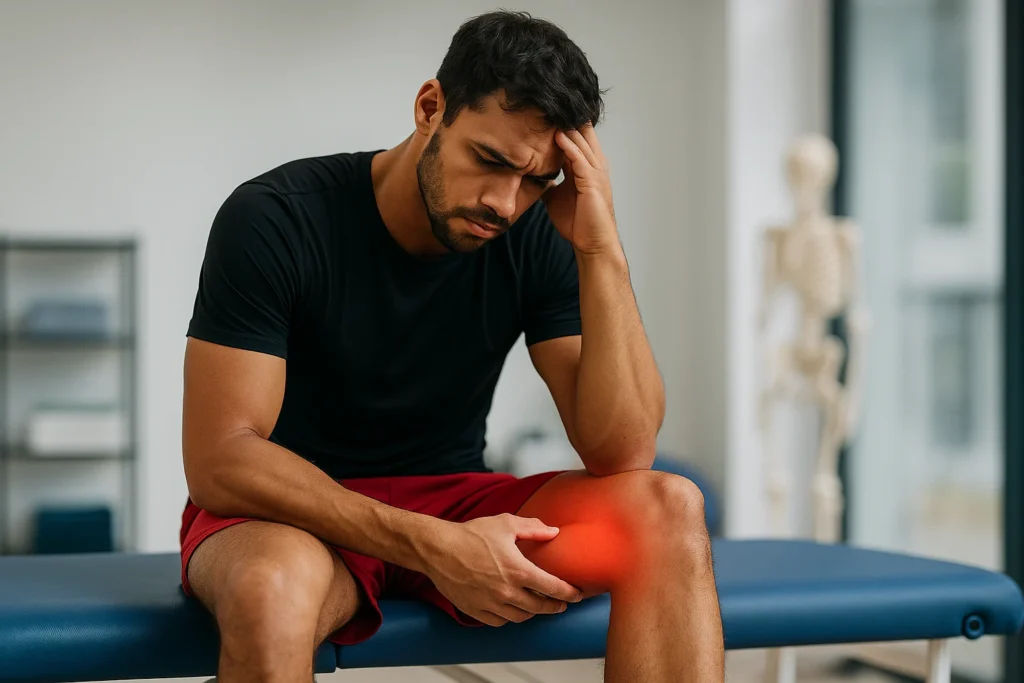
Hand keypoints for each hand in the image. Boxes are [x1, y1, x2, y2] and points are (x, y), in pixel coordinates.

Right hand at [424, 514, 583, 626]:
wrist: (438, 549)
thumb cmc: (471, 534)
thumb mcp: (505, 524)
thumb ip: (533, 528)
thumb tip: (553, 532)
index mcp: (518, 570)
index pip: (553, 588)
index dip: (569, 593)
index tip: (578, 595)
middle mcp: (507, 591)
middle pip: (539, 607)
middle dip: (555, 606)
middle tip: (561, 603)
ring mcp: (490, 603)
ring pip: (521, 617)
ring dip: (533, 613)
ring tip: (538, 606)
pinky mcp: (475, 610)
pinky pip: (499, 621)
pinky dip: (510, 617)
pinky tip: (512, 610)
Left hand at [542, 124, 618, 255]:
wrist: (591, 244)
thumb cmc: (578, 223)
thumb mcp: (557, 197)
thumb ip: (548, 183)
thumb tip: (530, 177)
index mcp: (588, 167)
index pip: (577, 138)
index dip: (564, 124)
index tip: (547, 111)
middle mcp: (595, 165)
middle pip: (582, 134)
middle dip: (567, 118)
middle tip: (550, 101)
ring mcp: (596, 173)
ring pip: (582, 143)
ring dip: (567, 127)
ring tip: (552, 111)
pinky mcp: (593, 182)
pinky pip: (581, 159)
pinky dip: (570, 147)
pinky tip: (558, 136)